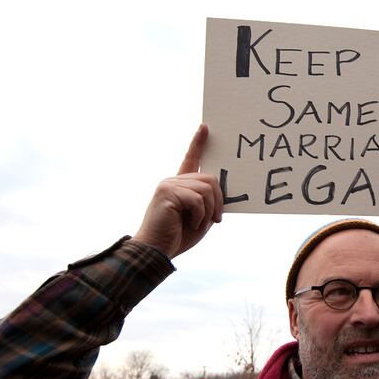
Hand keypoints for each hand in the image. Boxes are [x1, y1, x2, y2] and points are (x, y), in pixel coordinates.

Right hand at [133, 125, 222, 257]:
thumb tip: (222, 190)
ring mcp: (169, 185)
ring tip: (197, 223)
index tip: (205, 127)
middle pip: (210, 179)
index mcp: (180, 185)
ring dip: (209, 211)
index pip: (191, 159)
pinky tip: (189, 223)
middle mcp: (173, 180)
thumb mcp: (200, 217)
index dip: (198, 143)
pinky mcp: (167, 192)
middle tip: (215, 220)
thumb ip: (208, 201)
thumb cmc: (177, 237)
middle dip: (218, 202)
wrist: (157, 251)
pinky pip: (197, 199)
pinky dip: (199, 215)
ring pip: (206, 189)